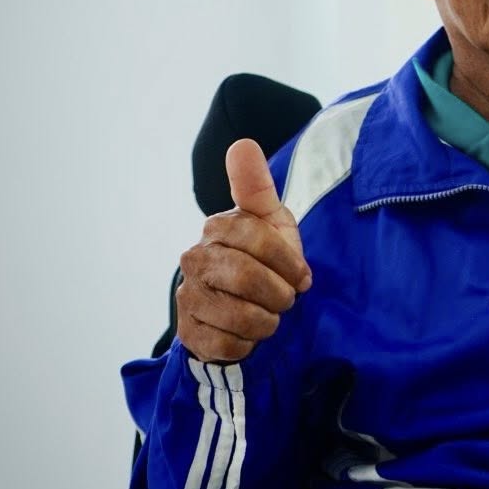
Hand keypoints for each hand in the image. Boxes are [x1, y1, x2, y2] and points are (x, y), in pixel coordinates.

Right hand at [176, 139, 311, 362]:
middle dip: (279, 294)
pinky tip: (248, 334)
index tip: (302, 276)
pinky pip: (224, 344)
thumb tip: (242, 144)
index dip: (290, 263)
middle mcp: (194, 258)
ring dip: (266, 321)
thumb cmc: (265, 257)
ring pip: (237, 314)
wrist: (247, 306)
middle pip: (246, 277)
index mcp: (218, 227)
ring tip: (269, 316)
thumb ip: (256, 185)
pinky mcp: (186, 332)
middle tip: (286, 300)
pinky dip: (247, 344)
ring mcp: (187, 295)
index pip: (260, 240)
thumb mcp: (270, 219)